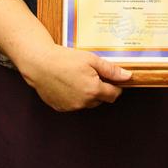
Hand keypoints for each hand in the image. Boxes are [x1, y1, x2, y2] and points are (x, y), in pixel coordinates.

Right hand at [0, 0, 130, 111]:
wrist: (39, 64)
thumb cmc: (65, 59)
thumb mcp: (91, 60)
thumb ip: (111, 70)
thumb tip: (128, 76)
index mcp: (94, 90)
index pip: (114, 95)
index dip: (115, 86)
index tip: (110, 78)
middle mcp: (84, 102)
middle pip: (100, 99)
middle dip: (100, 89)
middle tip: (91, 74)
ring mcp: (71, 107)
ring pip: (86, 102)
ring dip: (87, 94)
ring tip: (76, 77)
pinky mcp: (60, 107)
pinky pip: (73, 104)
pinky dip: (73, 96)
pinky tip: (67, 83)